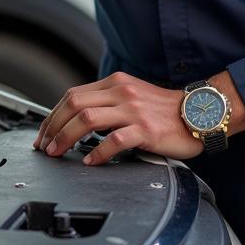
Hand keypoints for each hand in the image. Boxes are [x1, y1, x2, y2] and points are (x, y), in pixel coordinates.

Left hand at [34, 72, 201, 164]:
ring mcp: (133, 110)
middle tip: (44, 146)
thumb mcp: (132, 95)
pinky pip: (114, 140)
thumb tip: (78, 120)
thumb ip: (107, 102)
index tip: (44, 133)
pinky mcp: (146, 129)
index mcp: (114, 83)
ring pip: (86, 119)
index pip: (72, 95)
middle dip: (52, 127)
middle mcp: (121, 92)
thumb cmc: (166, 110)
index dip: (52, 116)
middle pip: (73, 105)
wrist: (200, 112)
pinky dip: (97, 152)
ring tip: (58, 152)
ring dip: (66, 138)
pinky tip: (90, 161)